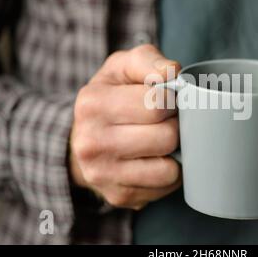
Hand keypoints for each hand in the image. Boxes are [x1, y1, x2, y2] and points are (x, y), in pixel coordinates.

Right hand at [70, 44, 181, 209]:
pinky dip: (168, 172)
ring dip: (174, 152)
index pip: (157, 103)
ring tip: (161, 140)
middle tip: (165, 121)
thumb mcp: (123, 67)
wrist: (83, 137)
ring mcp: (103, 174)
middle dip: (174, 125)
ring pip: (169, 168)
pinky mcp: (118, 195)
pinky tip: (155, 159)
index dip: (170, 99)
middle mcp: (92, 142)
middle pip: (167, 137)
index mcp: (93, 103)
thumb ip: (149, 61)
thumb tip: (173, 72)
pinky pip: (165, 187)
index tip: (164, 99)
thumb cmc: (112, 96)